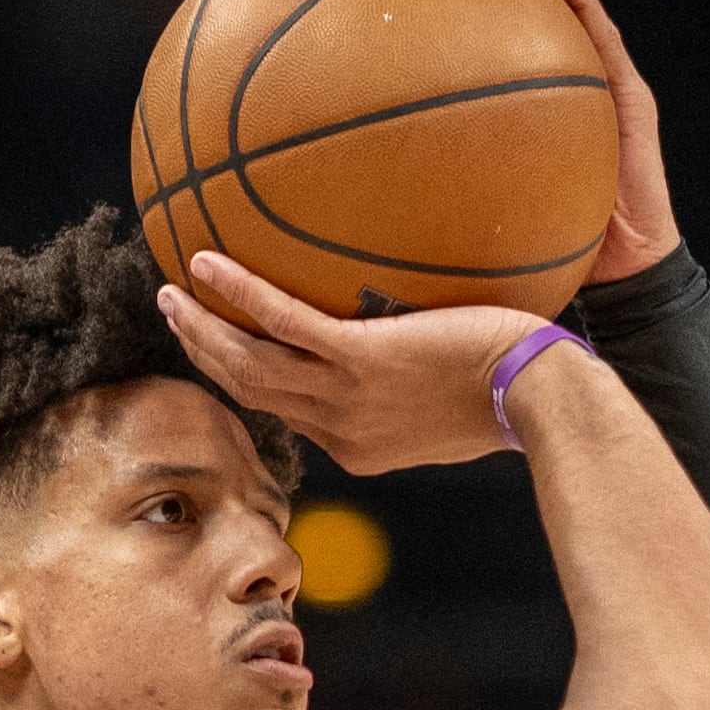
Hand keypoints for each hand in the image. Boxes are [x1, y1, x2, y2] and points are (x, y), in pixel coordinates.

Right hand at [159, 251, 545, 474]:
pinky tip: (207, 264)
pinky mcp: (362, 361)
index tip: (223, 348)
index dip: (245, 378)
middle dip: (205, 354)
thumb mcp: (452, 413)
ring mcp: (347, 398)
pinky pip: (284, 323)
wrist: (538, 397)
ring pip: (250, 366)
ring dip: (202, 330)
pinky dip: (240, 295)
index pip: (286, 411)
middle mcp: (341, 429)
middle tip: (174, 315)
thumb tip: (413, 357)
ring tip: (171, 293)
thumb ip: (414, 396)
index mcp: (356, 445)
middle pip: (251, 391)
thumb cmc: (513, 394)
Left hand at [434, 0, 677, 285]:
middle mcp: (548, 81)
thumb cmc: (551, 248)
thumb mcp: (479, 220)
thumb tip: (352, 205)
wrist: (620, 272)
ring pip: (546, 0)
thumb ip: (435, 198)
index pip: (465, 40)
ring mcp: (591, 79)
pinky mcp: (628, 91)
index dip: (426, 4)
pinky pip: (600, 35)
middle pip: (500, 4)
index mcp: (510, 105)